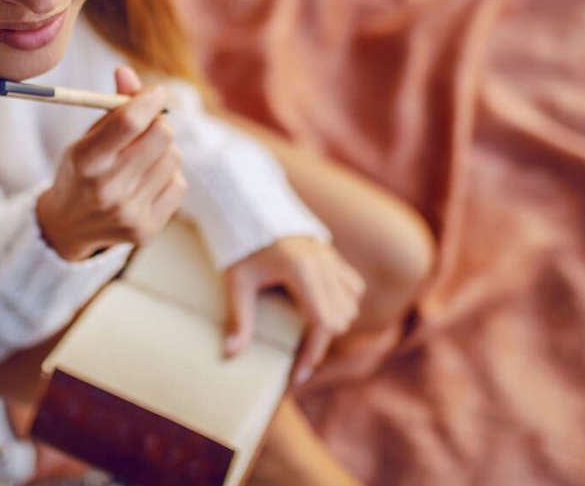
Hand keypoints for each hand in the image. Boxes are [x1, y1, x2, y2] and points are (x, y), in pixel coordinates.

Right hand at [35, 65, 187, 261]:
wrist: (69, 226)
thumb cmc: (81, 171)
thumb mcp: (87, 137)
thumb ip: (112, 107)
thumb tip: (126, 71)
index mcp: (85, 161)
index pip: (129, 121)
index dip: (148, 100)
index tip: (156, 93)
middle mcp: (107, 189)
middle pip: (161, 136)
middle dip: (158, 123)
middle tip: (149, 127)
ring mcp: (128, 212)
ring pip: (173, 158)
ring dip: (163, 151)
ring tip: (142, 159)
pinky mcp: (146, 229)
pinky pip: (179, 184)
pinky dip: (167, 177)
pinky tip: (146, 182)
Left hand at [222, 236, 366, 384]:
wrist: (250, 208)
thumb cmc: (241, 246)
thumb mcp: (236, 282)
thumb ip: (238, 318)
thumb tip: (230, 354)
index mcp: (302, 271)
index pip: (323, 324)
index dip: (312, 354)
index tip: (297, 376)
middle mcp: (324, 264)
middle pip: (340, 319)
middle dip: (320, 342)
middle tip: (295, 356)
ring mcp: (332, 257)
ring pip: (351, 304)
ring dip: (334, 322)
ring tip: (305, 332)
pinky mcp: (333, 254)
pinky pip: (354, 287)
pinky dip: (343, 302)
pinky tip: (319, 308)